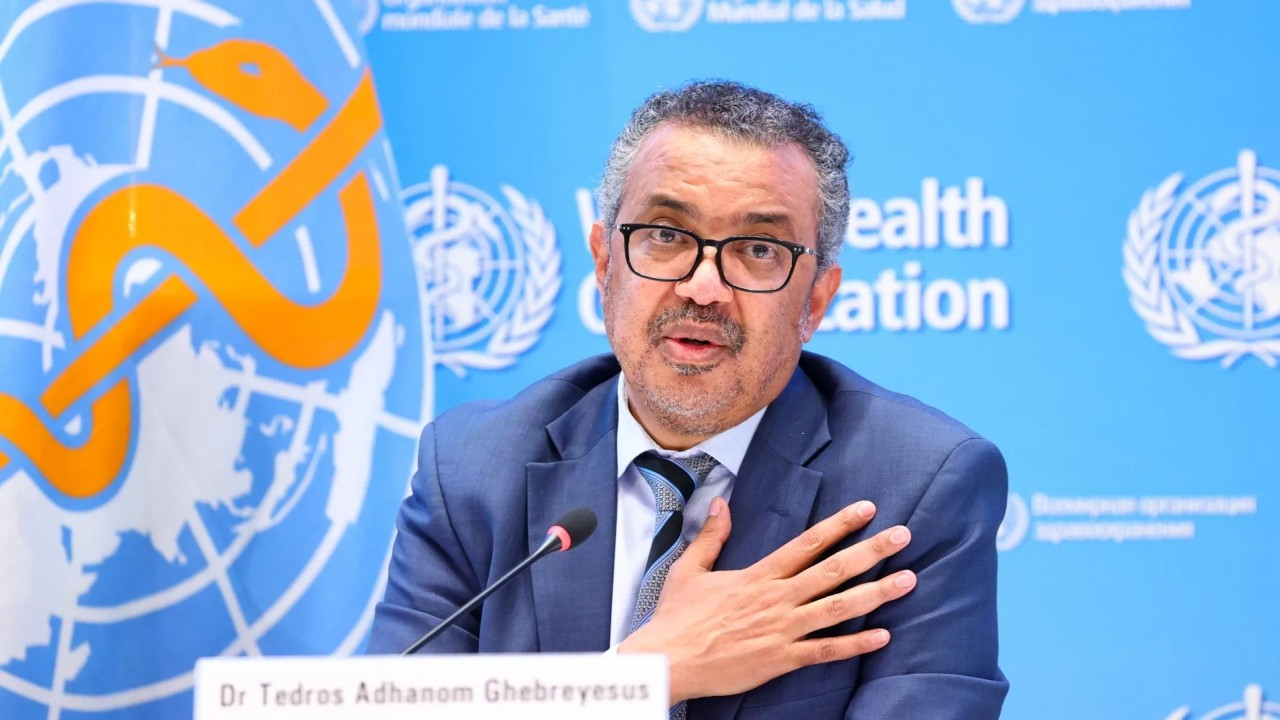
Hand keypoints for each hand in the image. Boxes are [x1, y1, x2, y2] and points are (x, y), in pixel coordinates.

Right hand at [616, 499, 914, 703]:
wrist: (668, 660)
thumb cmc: (677, 618)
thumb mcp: (689, 569)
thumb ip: (711, 537)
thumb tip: (720, 503)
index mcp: (758, 575)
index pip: (807, 543)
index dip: (839, 524)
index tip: (867, 508)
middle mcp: (776, 598)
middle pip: (833, 570)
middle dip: (871, 551)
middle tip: (903, 536)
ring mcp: (782, 629)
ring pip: (837, 608)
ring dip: (875, 594)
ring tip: (907, 581)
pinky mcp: (781, 659)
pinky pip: (825, 651)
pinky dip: (854, 645)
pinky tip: (882, 636)